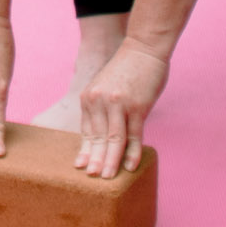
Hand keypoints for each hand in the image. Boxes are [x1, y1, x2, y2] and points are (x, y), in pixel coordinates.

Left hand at [76, 35, 168, 177]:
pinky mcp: (136, 107)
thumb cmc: (127, 70)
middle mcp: (99, 101)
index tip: (82, 167)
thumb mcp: (106, 87)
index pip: (87, 131)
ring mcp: (118, 104)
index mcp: (89, 97)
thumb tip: (103, 135)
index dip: (85, 150)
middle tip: (92, 178)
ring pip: (112, 140)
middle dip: (95, 160)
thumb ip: (103, 109)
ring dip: (110, 161)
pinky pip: (133, 135)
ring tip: (107, 178)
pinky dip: (131, 153)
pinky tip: (130, 167)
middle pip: (97, 138)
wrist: (144, 48)